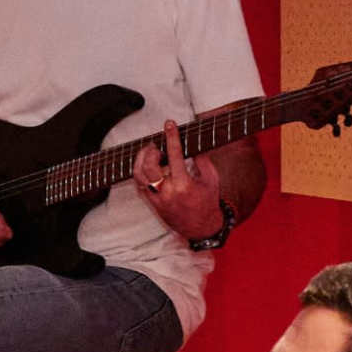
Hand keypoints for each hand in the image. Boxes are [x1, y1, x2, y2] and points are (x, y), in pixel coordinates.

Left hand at [133, 123, 224, 241]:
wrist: (201, 227)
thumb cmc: (208, 201)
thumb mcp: (212, 178)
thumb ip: (202, 159)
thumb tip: (192, 142)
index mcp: (184, 184)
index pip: (175, 155)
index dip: (171, 137)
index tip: (170, 124)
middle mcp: (168, 192)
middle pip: (149, 166)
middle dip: (150, 151)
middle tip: (156, 145)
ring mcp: (158, 199)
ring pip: (139, 176)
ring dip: (141, 160)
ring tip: (149, 152)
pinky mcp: (152, 204)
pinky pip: (140, 185)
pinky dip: (140, 172)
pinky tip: (147, 165)